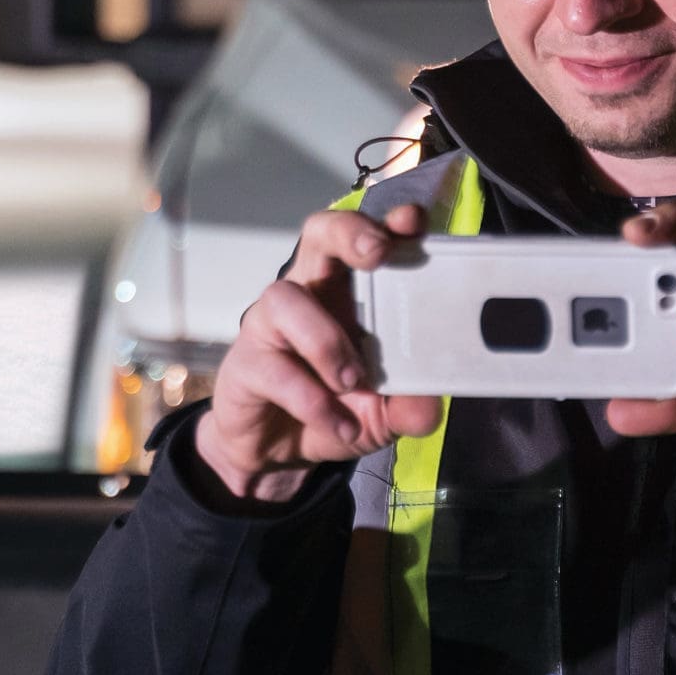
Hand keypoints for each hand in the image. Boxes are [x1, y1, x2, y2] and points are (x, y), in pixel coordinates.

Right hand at [194, 203, 442, 502]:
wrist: (274, 452)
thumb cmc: (333, 407)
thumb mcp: (383, 415)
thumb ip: (408, 408)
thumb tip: (429, 408)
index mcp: (351, 292)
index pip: (369, 240)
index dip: (390, 224)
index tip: (413, 222)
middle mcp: (310, 293)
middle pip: (320, 235)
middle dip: (348, 232)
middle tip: (377, 254)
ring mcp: (271, 324)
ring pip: (285, 298)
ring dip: (324, 339)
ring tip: (352, 380)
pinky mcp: (246, 364)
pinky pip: (275, 369)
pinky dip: (312, 399)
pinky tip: (338, 425)